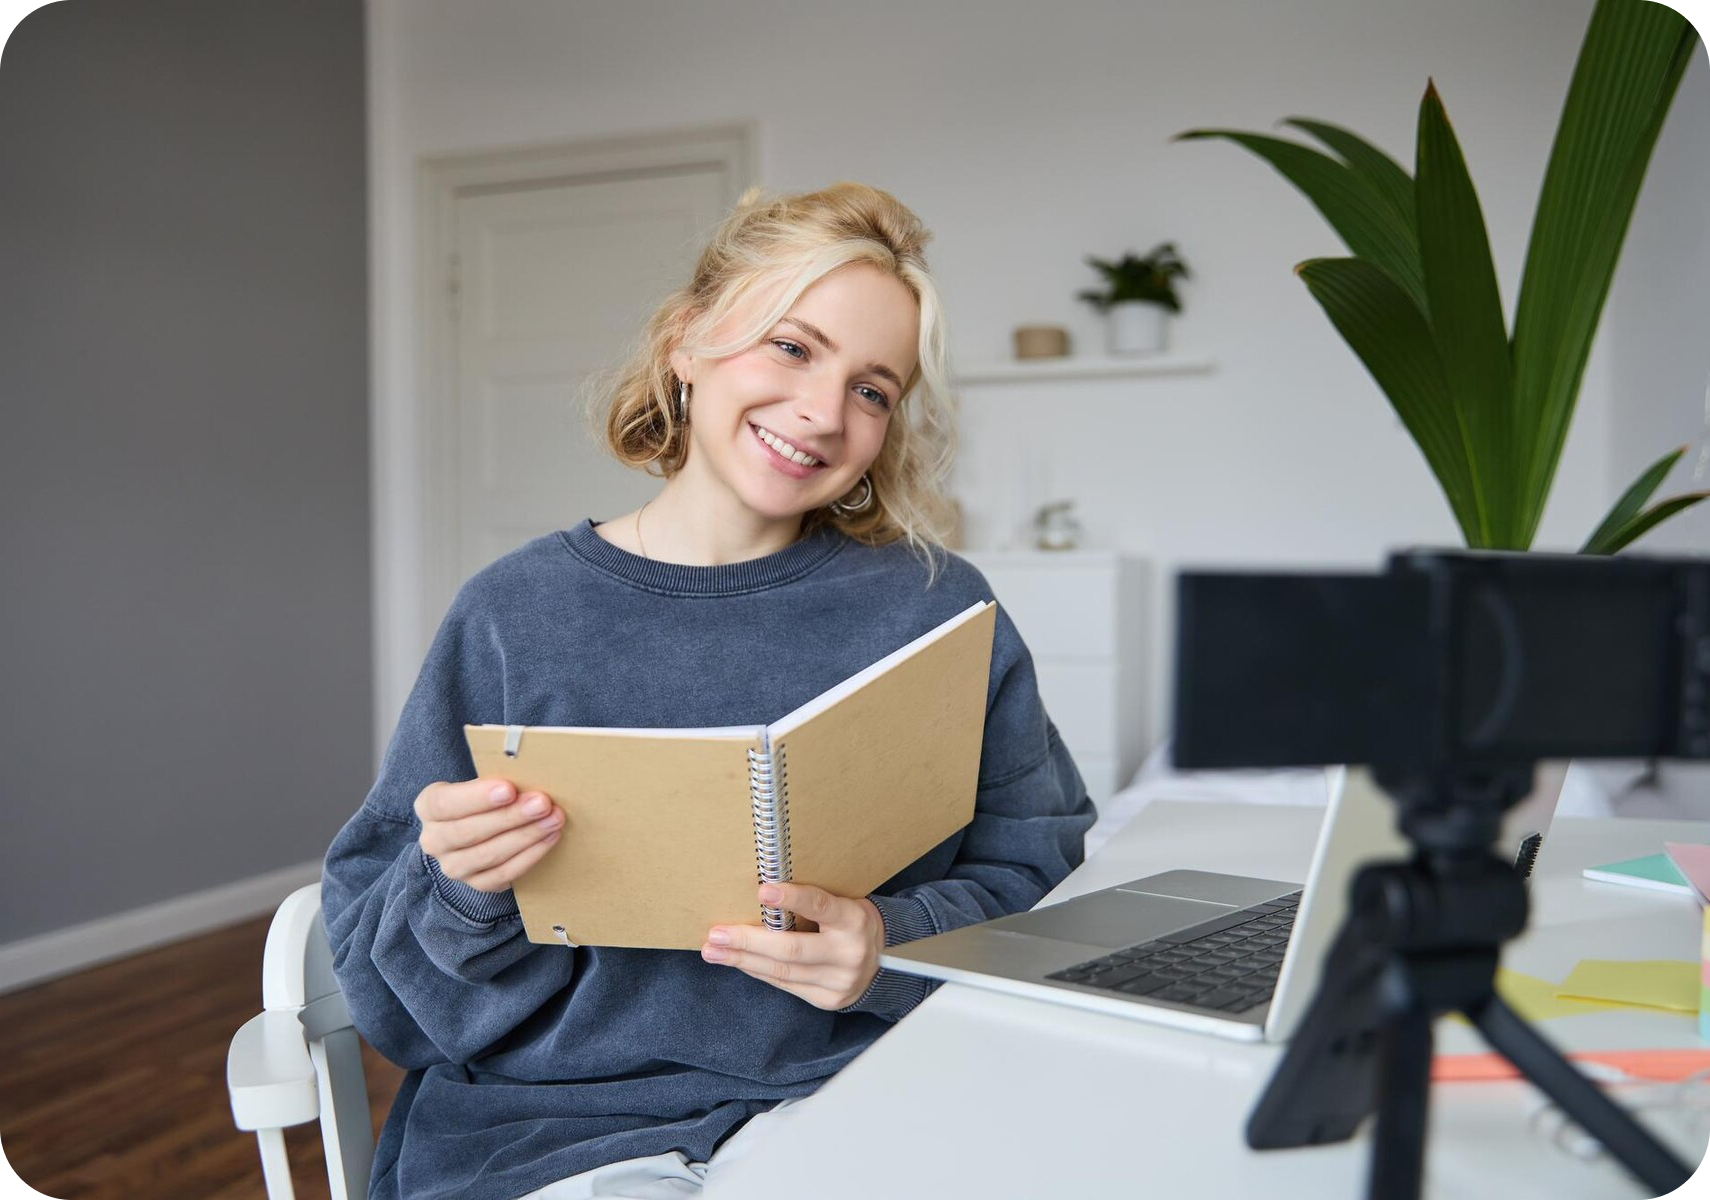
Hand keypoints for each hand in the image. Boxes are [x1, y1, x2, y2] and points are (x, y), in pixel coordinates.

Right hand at [414, 778, 563, 892]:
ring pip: (487, 855)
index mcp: (428, 807)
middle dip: (510, 816)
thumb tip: (530, 777)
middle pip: (468, 831)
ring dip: (525, 836)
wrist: (481, 828)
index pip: (444, 803)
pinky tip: (549, 838)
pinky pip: (503, 874)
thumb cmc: (485, 798)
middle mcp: (434, 840)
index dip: (476, 797)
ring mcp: (453, 866)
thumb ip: (497, 783)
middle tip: (542, 803)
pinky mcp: (476, 884)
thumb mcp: (481, 784)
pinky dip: (529, 856)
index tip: (508, 789)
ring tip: (553, 819)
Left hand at [701, 883, 883, 1009]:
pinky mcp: (827, 1000)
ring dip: (742, 960)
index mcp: (853, 920)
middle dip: (748, 941)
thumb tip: (761, 896)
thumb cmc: (853, 923)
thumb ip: (812, 903)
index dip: (791, 899)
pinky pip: (785, 985)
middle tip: (717, 933)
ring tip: (714, 951)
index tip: (763, 891)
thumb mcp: (843, 904)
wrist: (886, 961)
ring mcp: (838, 981)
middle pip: (791, 949)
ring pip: (782, 971)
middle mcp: (848, 953)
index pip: (820, 906)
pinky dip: (758, 971)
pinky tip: (739, 962)